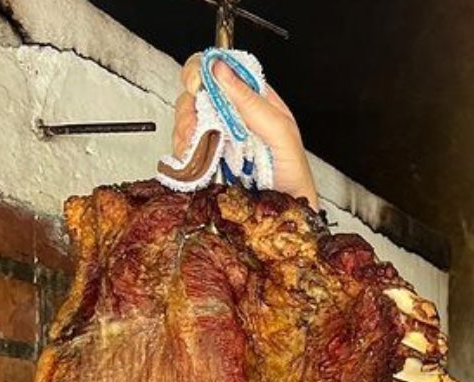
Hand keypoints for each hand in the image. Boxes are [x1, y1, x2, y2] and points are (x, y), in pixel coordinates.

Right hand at [174, 53, 318, 207]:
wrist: (282, 219)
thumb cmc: (292, 178)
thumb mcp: (281, 133)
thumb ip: (252, 101)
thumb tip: (221, 71)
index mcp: (254, 101)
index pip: (223, 70)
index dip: (204, 69)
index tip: (198, 84)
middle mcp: (232, 115)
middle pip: (196, 92)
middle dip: (189, 107)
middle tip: (195, 125)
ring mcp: (216, 137)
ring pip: (185, 118)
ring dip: (184, 131)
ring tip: (199, 150)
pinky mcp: (203, 160)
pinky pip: (182, 146)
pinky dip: (180, 152)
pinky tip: (192, 162)